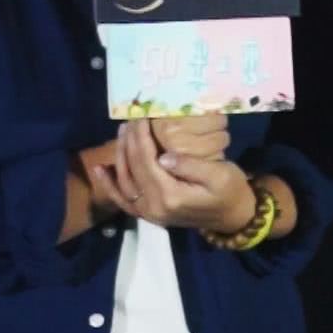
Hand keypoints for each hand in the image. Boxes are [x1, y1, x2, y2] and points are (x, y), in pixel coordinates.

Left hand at [88, 120, 255, 233]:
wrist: (232, 217)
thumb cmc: (230, 191)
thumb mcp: (220, 175)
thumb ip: (191, 166)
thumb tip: (163, 156)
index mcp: (171, 196)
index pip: (147, 160)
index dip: (141, 136)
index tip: (141, 115)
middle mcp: (154, 207)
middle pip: (133, 168)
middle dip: (130, 140)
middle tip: (132, 118)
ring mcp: (149, 213)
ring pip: (124, 181)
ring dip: (120, 155)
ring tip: (122, 131)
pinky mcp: (148, 214)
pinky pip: (123, 200)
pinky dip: (109, 185)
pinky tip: (100, 169)